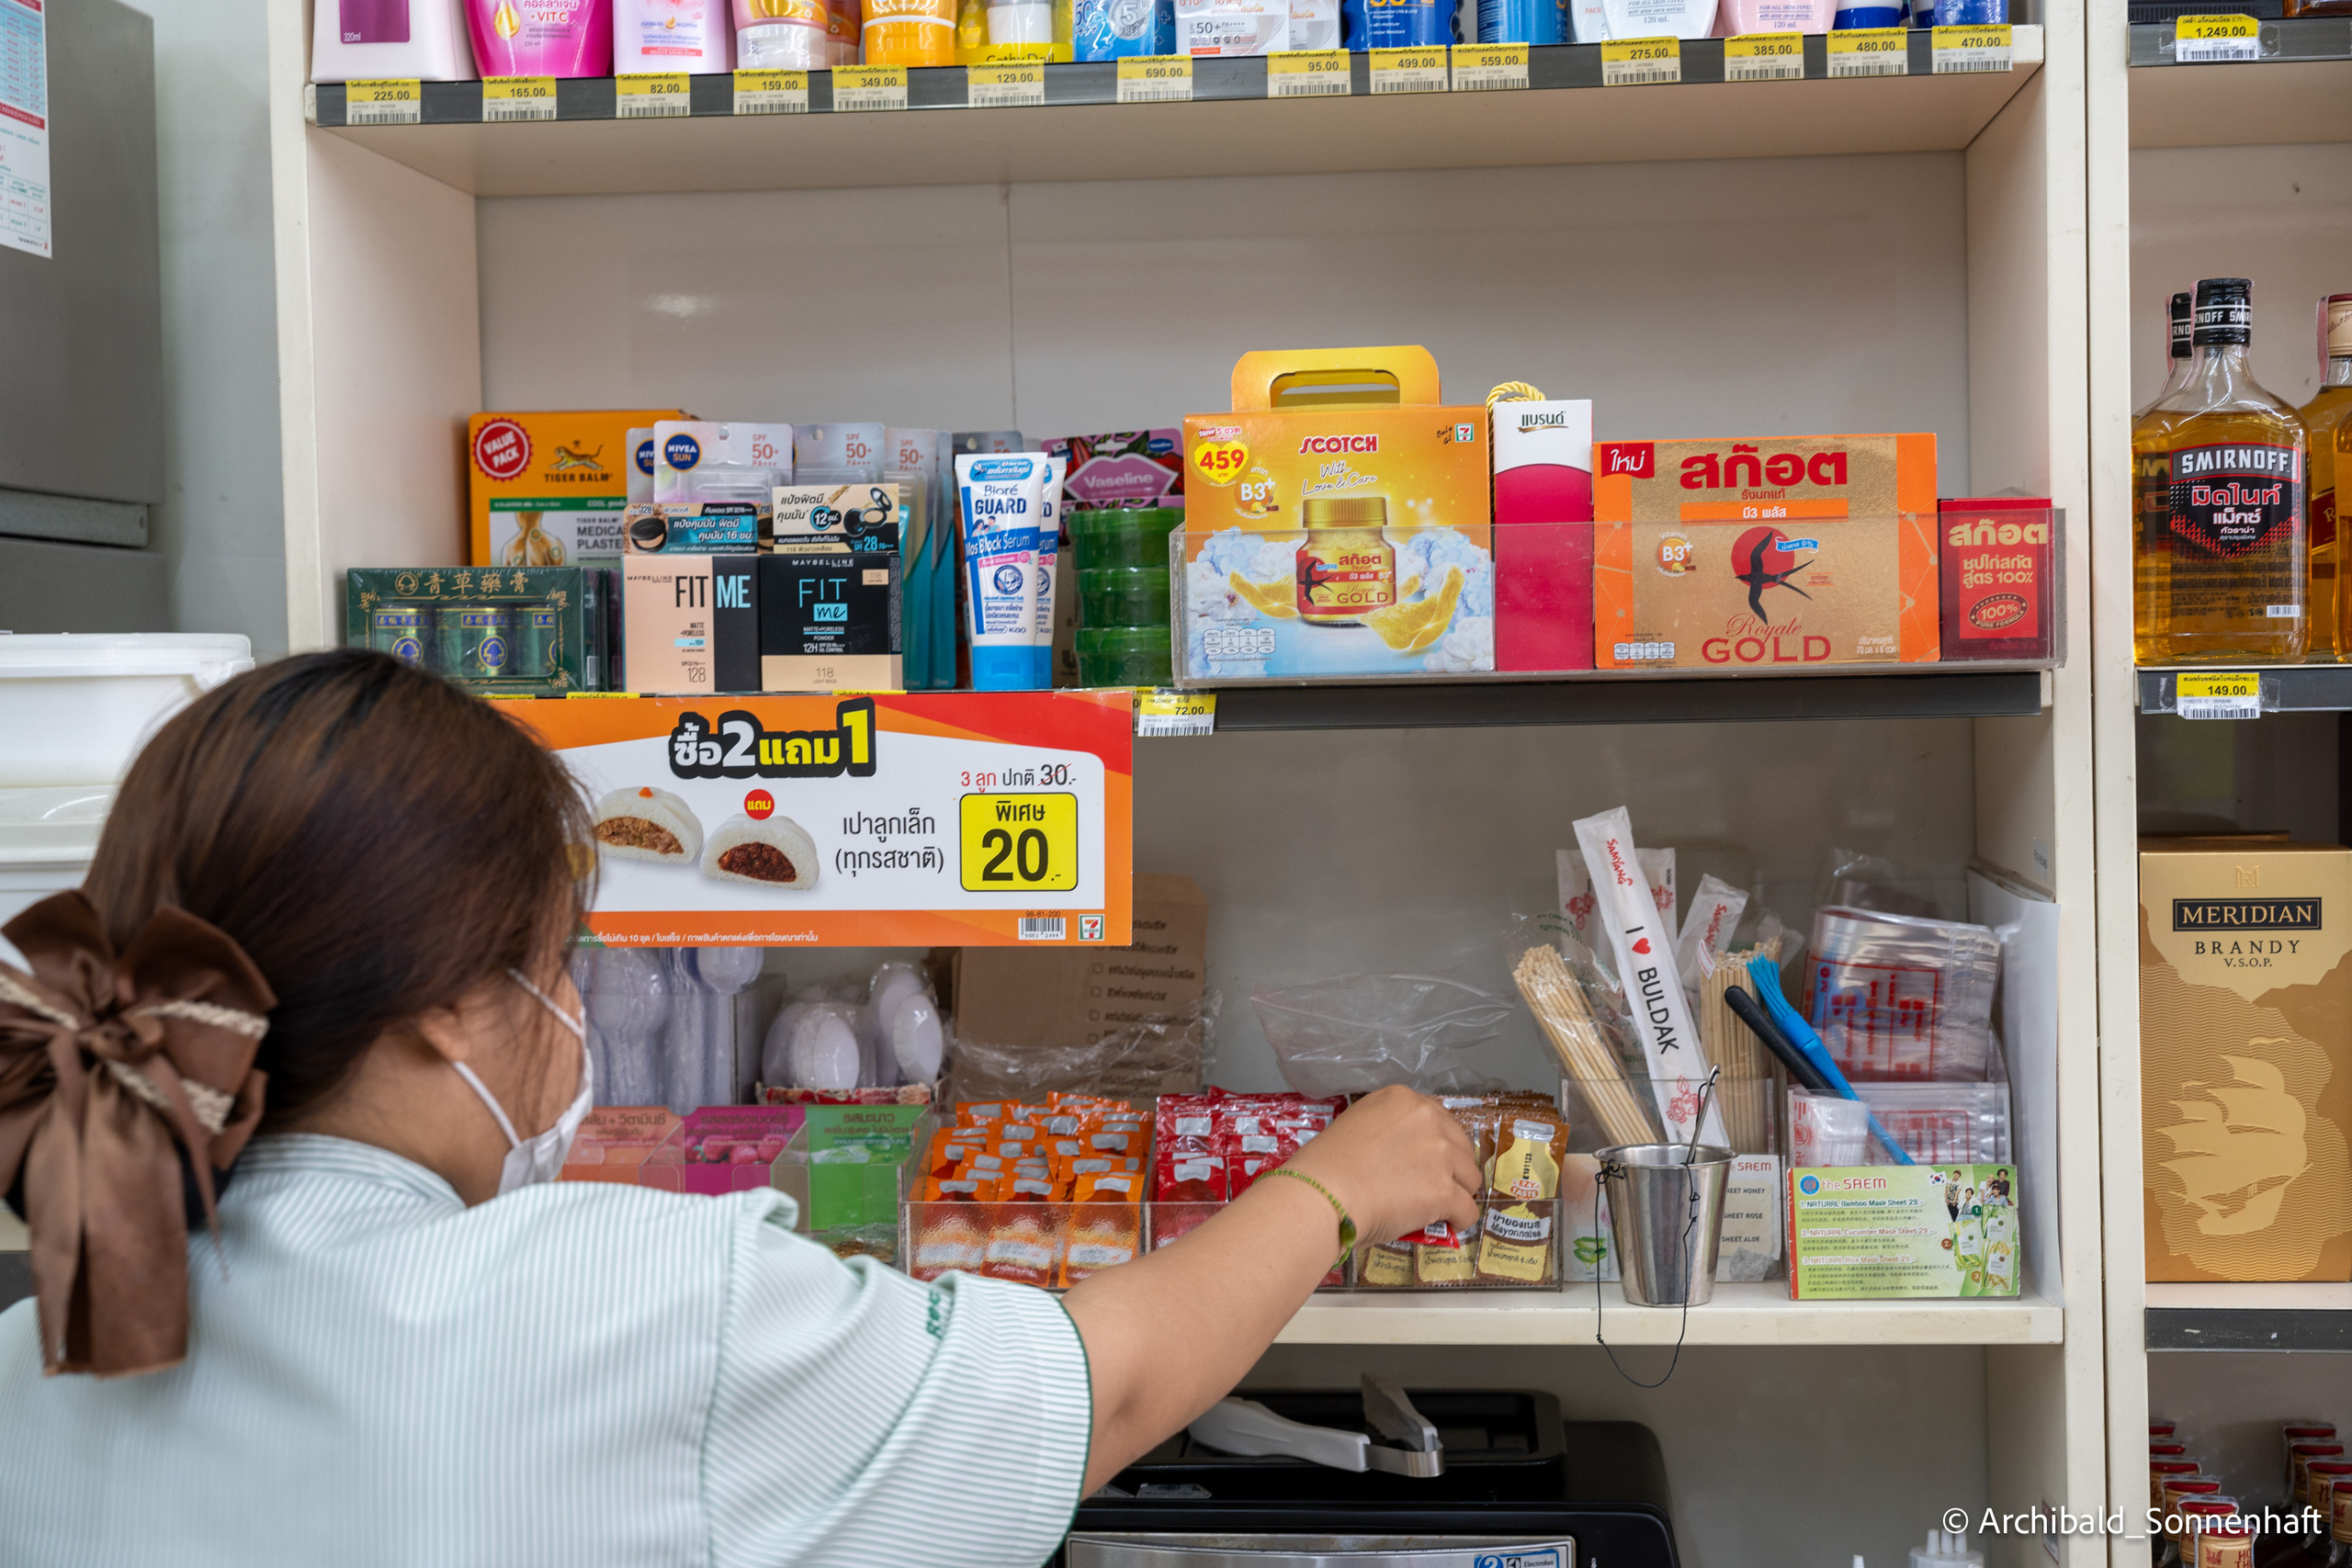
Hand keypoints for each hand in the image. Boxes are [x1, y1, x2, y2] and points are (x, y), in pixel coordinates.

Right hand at [1283, 1085, 1481, 1245]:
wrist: (1322, 1193)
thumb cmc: (1326, 1164)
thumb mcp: (1356, 1125)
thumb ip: (1387, 1130)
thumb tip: (1401, 1154)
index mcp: (1402, 1099)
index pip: (1439, 1119)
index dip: (1436, 1143)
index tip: (1425, 1161)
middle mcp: (1427, 1119)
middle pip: (1461, 1146)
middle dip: (1452, 1168)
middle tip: (1433, 1186)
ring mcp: (1440, 1155)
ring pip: (1470, 1178)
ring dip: (1457, 1193)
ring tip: (1439, 1208)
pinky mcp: (1445, 1190)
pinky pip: (1467, 1211)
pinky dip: (1458, 1221)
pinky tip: (1445, 1224)